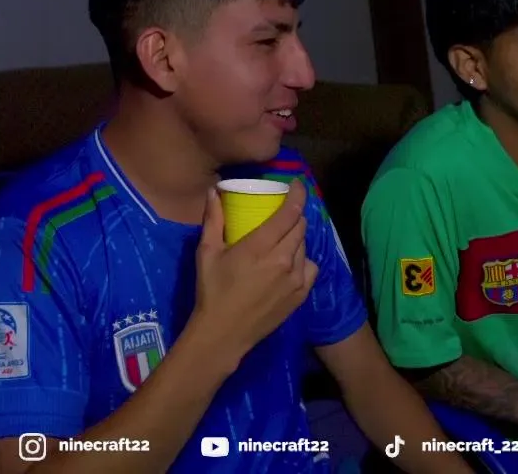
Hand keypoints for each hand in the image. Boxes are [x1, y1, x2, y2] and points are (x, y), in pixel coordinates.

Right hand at [190, 178, 318, 362]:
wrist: (223, 333)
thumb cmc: (212, 291)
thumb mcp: (207, 253)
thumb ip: (214, 220)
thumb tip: (214, 192)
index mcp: (260, 246)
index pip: (289, 213)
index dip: (297, 195)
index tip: (297, 184)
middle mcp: (283, 260)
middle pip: (300, 227)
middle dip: (294, 215)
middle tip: (283, 213)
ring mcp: (295, 279)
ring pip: (305, 246)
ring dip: (296, 238)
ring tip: (282, 240)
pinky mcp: (300, 295)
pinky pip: (310, 268)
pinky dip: (302, 260)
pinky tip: (289, 263)